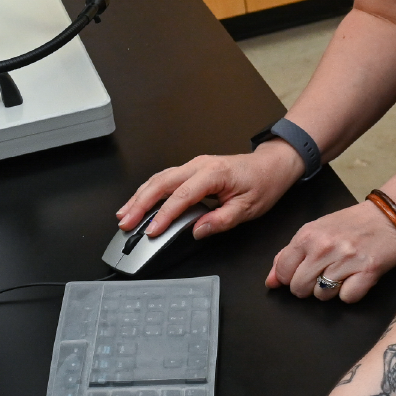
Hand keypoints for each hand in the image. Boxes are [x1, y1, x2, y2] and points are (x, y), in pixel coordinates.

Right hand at [117, 144, 305, 239]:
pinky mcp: (191, 169)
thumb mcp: (248, 208)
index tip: (151, 231)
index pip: (182, 196)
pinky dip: (148, 191)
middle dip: (140, 204)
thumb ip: (221, 220)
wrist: (271, 165)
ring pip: (159, 178)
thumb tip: (197, 231)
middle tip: (126, 223)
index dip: (164, 215)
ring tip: (124, 214)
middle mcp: (199, 165)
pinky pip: (165, 178)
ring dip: (139, 196)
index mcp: (214, 174)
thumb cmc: (262, 184)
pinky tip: (139, 202)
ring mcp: (193, 165)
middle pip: (161, 183)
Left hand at [267, 199, 395, 302]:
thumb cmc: (351, 225)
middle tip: (323, 274)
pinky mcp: (367, 271)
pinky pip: (347, 298)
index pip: (283, 271)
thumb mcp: (315, 231)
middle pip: (299, 288)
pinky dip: (352, 292)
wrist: (389, 217)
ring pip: (322, 295)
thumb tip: (271, 282)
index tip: (301, 273)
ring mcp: (346, 260)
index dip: (289, 278)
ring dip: (331, 290)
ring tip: (342, 273)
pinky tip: (356, 277)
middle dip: (309, 287)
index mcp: (307, 235)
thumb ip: (289, 255)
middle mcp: (324, 247)